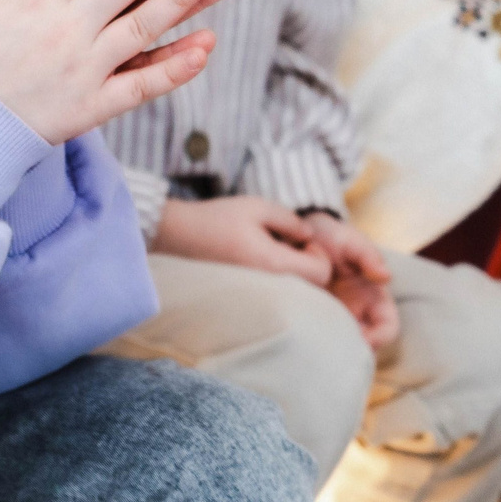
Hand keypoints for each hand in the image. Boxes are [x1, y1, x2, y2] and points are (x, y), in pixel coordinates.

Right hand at [154, 195, 331, 284]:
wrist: (178, 236)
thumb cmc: (217, 218)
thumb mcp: (257, 207)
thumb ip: (290, 220)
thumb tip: (309, 235)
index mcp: (274, 263)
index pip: (322, 273)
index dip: (319, 254)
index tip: (300, 240)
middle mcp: (269, 285)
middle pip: (311, 286)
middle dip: (306, 264)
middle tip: (285, 243)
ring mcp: (257, 293)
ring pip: (293, 290)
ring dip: (291, 270)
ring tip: (269, 249)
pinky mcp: (247, 294)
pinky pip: (275, 291)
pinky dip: (275, 276)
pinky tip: (256, 258)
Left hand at [299, 212, 400, 350]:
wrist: (296, 232)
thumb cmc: (330, 236)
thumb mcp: (351, 241)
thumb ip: (368, 256)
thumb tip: (385, 277)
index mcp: (371, 297)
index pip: (387, 327)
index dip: (381, 338)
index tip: (364, 339)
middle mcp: (355, 312)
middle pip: (363, 345)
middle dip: (354, 351)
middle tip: (336, 349)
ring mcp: (332, 316)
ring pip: (338, 345)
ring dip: (333, 349)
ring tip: (318, 344)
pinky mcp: (310, 317)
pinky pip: (314, 337)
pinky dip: (312, 341)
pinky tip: (302, 336)